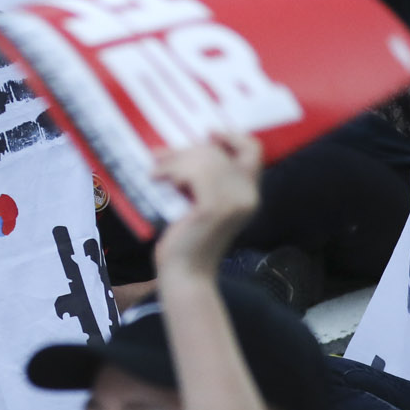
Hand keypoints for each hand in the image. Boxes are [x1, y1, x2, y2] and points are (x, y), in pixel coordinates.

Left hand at [150, 131, 262, 279]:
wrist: (185, 274)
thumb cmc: (187, 241)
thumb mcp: (196, 202)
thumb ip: (197, 178)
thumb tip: (163, 150)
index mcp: (248, 194)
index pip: (253, 150)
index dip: (232, 136)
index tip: (208, 134)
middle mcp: (249, 195)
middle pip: (219, 151)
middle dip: (186, 150)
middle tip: (159, 156)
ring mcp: (235, 201)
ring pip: (205, 158)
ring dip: (174, 161)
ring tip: (156, 173)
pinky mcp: (214, 207)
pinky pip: (193, 173)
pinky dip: (171, 171)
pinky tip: (156, 180)